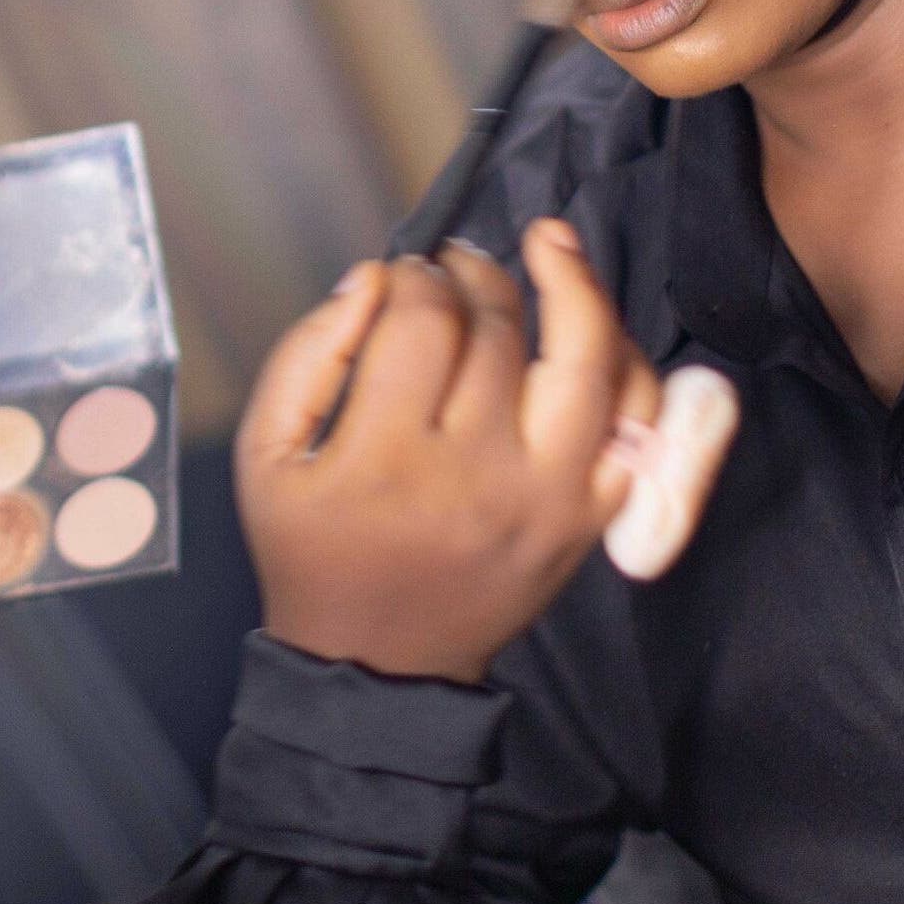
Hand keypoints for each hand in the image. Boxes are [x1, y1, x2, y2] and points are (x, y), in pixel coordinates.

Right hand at [235, 226, 737, 683]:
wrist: (380, 662)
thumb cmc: (313, 550)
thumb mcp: (265, 454)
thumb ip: (307, 355)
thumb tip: (370, 279)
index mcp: (389, 456)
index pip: (420, 320)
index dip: (410, 274)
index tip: (399, 274)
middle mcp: (481, 471)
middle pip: (496, 330)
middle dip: (472, 272)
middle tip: (453, 261)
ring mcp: (550, 496)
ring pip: (588, 363)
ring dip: (574, 286)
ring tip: (548, 242)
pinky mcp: (591, 518)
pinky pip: (637, 427)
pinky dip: (631, 366)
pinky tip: (598, 325)